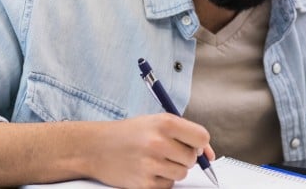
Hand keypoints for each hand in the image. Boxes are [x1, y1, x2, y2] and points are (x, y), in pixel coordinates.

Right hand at [87, 113, 214, 187]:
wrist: (95, 147)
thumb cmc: (129, 133)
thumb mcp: (156, 123)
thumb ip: (185, 134)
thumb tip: (210, 156)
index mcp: (165, 123)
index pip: (202, 138)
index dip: (200, 144)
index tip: (193, 145)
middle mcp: (158, 143)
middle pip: (192, 159)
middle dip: (183, 157)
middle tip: (165, 150)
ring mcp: (151, 164)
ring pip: (182, 173)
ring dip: (172, 169)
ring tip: (154, 159)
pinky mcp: (144, 183)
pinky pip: (168, 185)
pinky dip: (160, 180)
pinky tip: (146, 169)